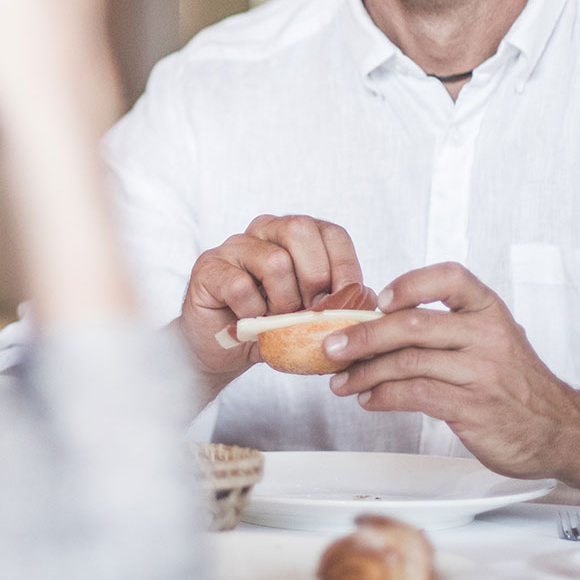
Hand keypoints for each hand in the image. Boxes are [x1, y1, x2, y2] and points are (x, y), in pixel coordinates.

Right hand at [179, 215, 363, 385]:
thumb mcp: (313, 314)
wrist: (223, 349)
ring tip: (276, 321)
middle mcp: (264, 230)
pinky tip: (251, 323)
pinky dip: (253, 314)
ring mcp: (234, 246)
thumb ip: (339, 302)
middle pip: (300, 230)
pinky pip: (241, 286)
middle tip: (310, 311)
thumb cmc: (271, 327)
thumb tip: (370, 300)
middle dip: (316, 278)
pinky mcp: (208, 268)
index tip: (348, 299)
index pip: (331, 232)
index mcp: (294, 234)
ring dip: (283, 302)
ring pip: (275, 261)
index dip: (346, 265)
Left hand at [321, 262, 579, 484]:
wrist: (561, 430)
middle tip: (331, 345)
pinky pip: (415, 395)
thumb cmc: (519, 385)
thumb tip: (382, 323)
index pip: (450, 277)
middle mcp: (487, 336)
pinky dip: (383, 397)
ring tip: (342, 381)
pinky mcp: (472, 407)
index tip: (380, 298)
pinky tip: (370, 399)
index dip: (410, 282)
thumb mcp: (495, 341)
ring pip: (408, 362)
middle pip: (413, 323)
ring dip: (365, 372)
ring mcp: (481, 372)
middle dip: (363, 334)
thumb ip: (449, 329)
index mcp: (490, 311)